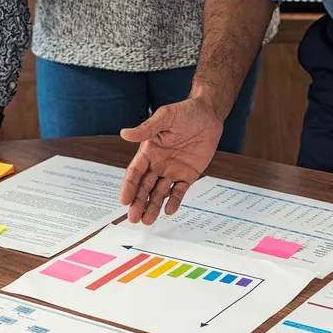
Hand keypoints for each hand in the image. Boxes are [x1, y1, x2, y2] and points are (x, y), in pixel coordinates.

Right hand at [119, 98, 222, 224]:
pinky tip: (169, 210)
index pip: (135, 172)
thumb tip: (124, 133)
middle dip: (138, 202)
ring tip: (148, 220)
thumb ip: (146, 128)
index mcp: (148, 151)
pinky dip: (174, 201)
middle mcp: (158, 164)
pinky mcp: (188, 175)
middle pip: (145, 187)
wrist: (208, 114)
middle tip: (133, 218)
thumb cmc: (185, 112)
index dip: (129, 187)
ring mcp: (172, 171)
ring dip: (153, 206)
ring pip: (160, 193)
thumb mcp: (165, 117)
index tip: (124, 200)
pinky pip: (179, 191)